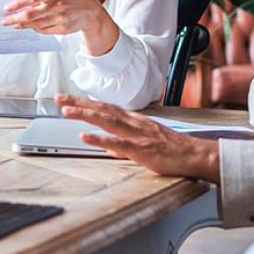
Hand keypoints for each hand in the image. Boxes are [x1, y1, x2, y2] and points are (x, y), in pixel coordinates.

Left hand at [2, 0, 119, 54]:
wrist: (90, 10)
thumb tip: (22, 7)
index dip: (17, 4)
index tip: (6, 9)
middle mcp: (56, 6)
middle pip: (30, 15)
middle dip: (15, 19)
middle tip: (5, 21)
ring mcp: (60, 18)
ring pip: (35, 25)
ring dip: (23, 26)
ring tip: (14, 25)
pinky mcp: (62, 29)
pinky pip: (44, 31)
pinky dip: (35, 29)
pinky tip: (30, 27)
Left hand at [54, 95, 219, 181]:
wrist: (194, 155)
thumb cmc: (171, 149)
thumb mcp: (145, 143)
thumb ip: (125, 144)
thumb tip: (110, 149)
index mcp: (134, 120)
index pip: (105, 107)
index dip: (85, 102)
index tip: (67, 98)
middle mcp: (134, 123)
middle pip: (102, 109)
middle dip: (79, 103)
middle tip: (59, 98)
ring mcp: (137, 135)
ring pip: (108, 121)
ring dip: (86, 115)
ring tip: (67, 111)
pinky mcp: (141, 150)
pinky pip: (117, 143)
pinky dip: (100, 139)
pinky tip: (85, 136)